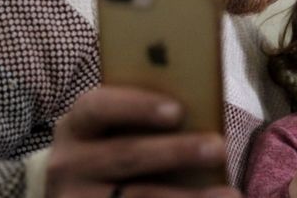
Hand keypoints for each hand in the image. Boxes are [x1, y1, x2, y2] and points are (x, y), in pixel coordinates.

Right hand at [45, 86, 241, 197]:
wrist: (80, 191)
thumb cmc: (115, 146)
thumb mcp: (117, 129)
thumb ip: (145, 118)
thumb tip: (200, 115)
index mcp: (77, 124)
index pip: (99, 107)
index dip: (138, 106)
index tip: (178, 111)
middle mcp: (68, 163)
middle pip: (126, 156)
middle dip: (177, 152)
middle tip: (219, 147)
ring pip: (137, 197)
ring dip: (187, 197)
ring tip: (229, 194)